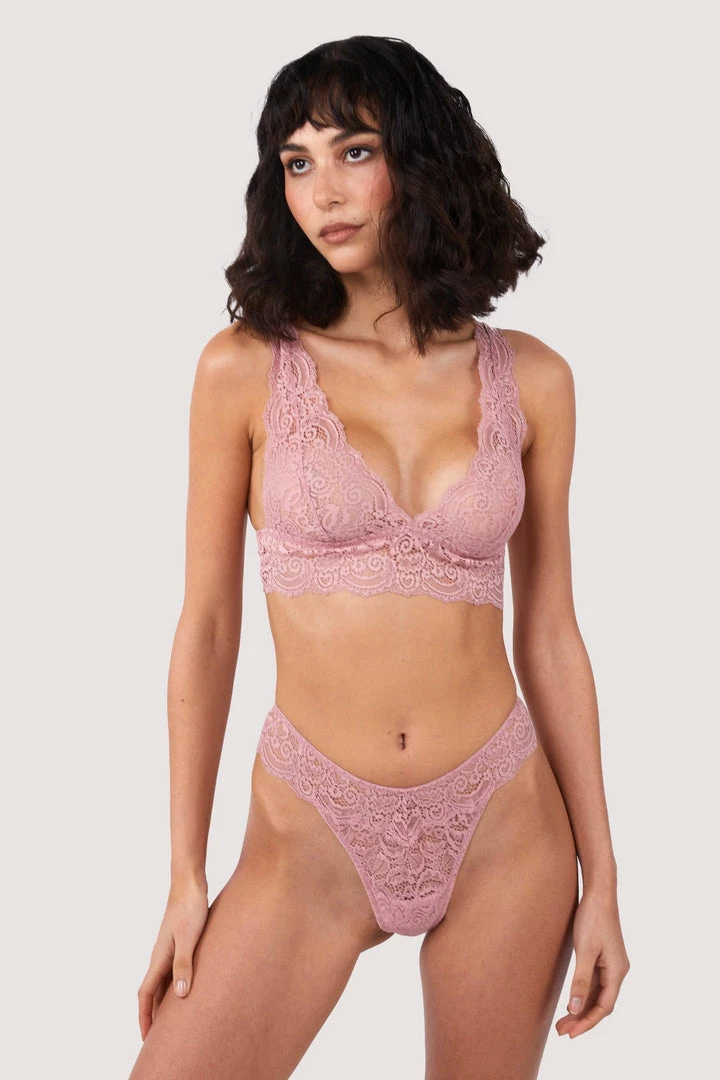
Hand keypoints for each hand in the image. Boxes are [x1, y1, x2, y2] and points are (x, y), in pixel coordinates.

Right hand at [136, 879, 208, 1040]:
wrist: (189, 883)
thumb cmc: (190, 908)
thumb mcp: (190, 937)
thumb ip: (185, 964)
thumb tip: (180, 994)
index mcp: (159, 958)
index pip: (146, 994)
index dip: (145, 1017)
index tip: (146, 1039)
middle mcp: (160, 956)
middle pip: (152, 993)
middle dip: (152, 1015)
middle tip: (158, 1039)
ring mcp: (168, 949)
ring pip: (161, 983)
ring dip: (163, 1003)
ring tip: (171, 1021)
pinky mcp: (178, 942)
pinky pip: (171, 972)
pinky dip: (174, 986)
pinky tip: (185, 990)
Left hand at [555, 887, 629, 1038]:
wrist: (599, 892)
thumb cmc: (592, 918)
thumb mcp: (585, 950)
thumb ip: (581, 981)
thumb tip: (575, 1009)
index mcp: (617, 971)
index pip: (604, 1007)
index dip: (587, 1022)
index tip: (570, 1033)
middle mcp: (618, 970)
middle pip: (601, 1003)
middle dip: (582, 1019)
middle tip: (561, 1031)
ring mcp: (611, 963)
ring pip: (598, 993)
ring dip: (582, 1007)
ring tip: (563, 1020)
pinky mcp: (604, 955)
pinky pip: (596, 982)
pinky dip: (584, 993)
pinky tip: (572, 998)